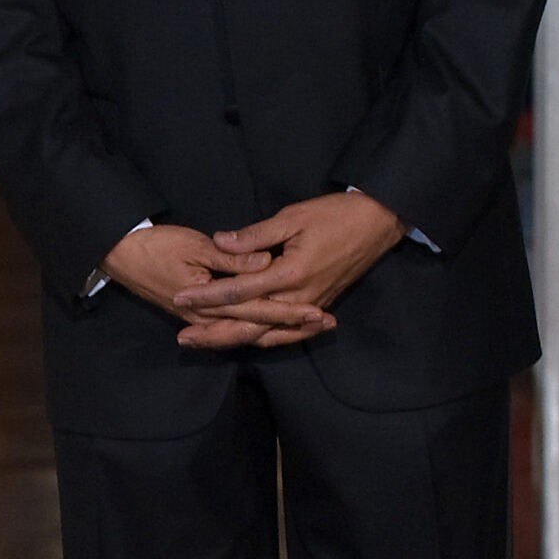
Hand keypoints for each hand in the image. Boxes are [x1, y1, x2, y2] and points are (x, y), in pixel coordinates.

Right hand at [100, 221, 326, 338]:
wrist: (120, 255)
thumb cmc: (156, 246)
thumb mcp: (194, 246)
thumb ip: (231, 258)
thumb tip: (264, 263)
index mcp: (210, 301)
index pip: (258, 310)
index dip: (290, 312)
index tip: (318, 311)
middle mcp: (210, 318)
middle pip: (259, 328)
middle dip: (294, 327)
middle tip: (327, 324)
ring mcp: (205, 320)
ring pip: (249, 333)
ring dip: (282, 331)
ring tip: (313, 327)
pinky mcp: (200, 316)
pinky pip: (235, 330)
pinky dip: (260, 330)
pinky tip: (277, 328)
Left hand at [172, 190, 403, 349]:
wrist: (378, 223)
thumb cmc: (336, 215)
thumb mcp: (293, 216)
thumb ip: (255, 235)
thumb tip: (219, 241)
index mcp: (290, 274)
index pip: (239, 291)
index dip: (207, 296)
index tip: (180, 298)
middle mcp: (299, 298)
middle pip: (250, 325)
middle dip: (215, 332)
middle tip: (184, 338)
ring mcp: (310, 305)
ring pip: (268, 334)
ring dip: (235, 340)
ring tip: (206, 343)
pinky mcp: (319, 305)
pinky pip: (288, 332)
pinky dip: (266, 339)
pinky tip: (248, 341)